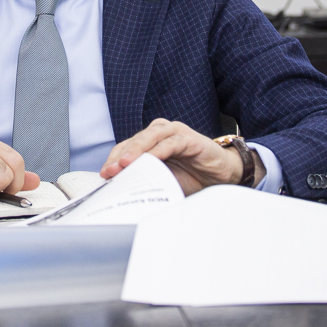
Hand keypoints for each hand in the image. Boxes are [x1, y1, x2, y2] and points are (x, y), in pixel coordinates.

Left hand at [99, 119, 264, 195]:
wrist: (221, 175)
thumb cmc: (192, 176)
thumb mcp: (163, 180)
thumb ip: (145, 180)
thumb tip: (122, 193)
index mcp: (150, 142)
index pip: (126, 147)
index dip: (114, 160)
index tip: (104, 175)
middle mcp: (160, 133)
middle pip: (134, 140)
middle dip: (120, 156)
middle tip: (110, 171)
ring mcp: (175, 133)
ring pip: (150, 137)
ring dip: (136, 150)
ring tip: (124, 163)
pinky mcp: (189, 138)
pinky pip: (171, 142)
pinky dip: (159, 151)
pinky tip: (150, 160)